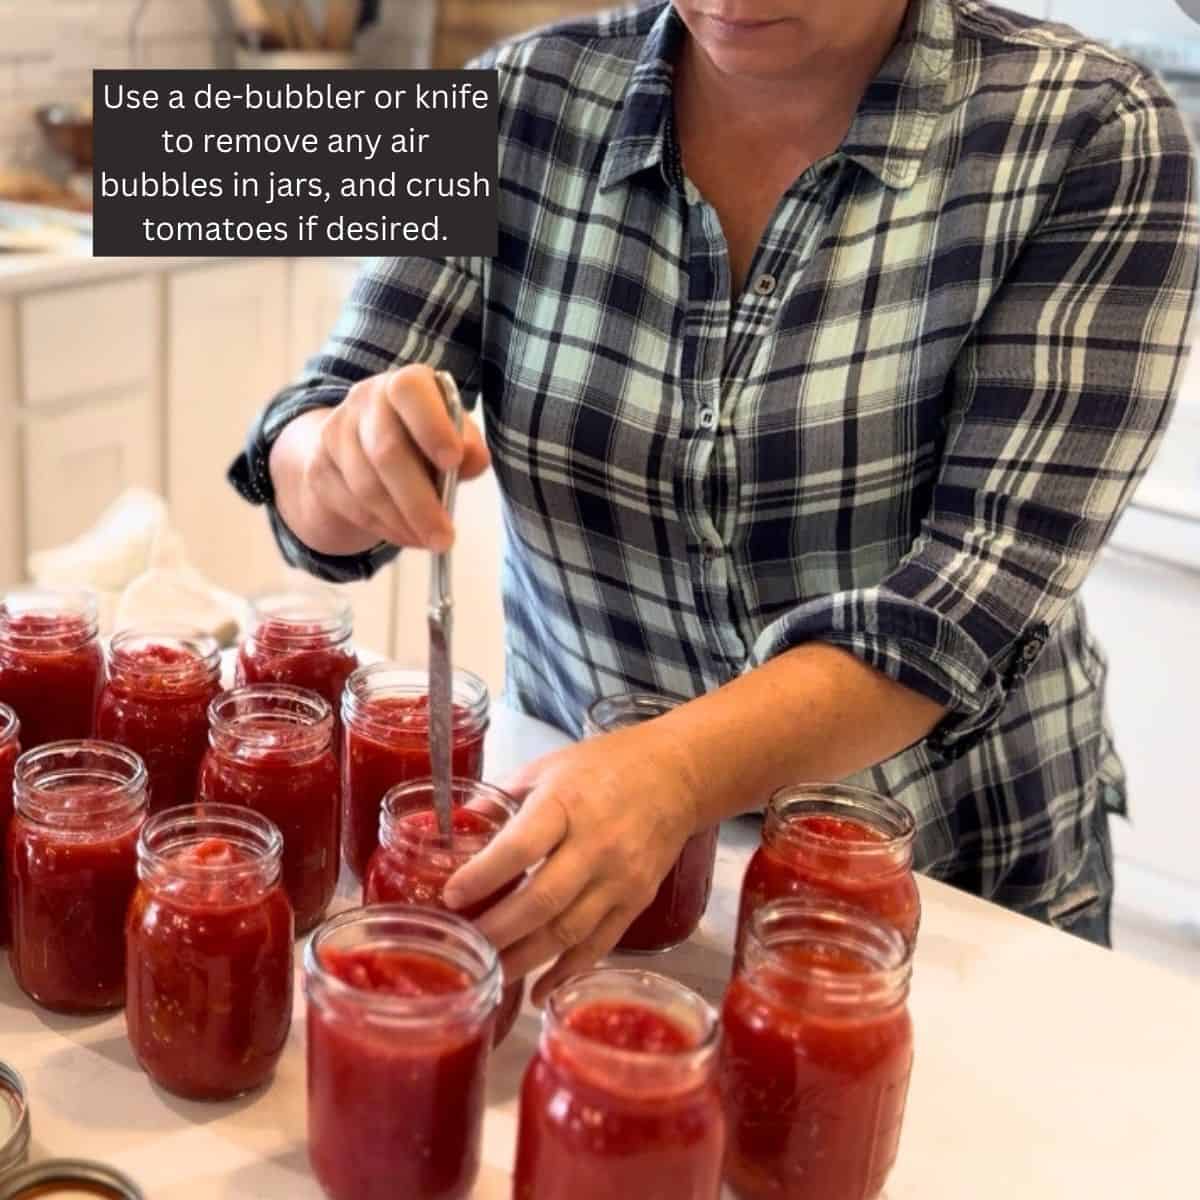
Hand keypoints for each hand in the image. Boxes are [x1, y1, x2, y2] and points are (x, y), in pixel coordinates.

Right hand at [269, 364, 490, 557]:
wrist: (365, 452)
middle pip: (386, 451)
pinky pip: (352, 505)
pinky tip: (406, 536)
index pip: (410, 391)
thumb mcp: (455, 440)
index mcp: (405, 385)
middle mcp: (365, 399)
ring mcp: (336, 432)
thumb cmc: (424, 443)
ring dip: (402, 522)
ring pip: (366, 487)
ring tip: (429, 541)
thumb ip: (469, 448)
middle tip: (444, 539)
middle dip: (420, 503)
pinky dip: (384, 528)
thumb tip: (470, 458)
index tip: (453, 462)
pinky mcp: (320, 467)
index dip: (431, 426)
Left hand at [443, 723, 702, 1004]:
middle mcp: (596, 844)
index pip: (521, 846)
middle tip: (462, 946)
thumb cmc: (605, 766)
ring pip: (568, 932)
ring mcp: (620, 878)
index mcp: (567, 803)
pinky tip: (537, 990)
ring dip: (524, 960)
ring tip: (489, 973)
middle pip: (543, 900)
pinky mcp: (637, 901)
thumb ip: (501, 799)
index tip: (450, 896)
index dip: (484, 875)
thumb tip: (452, 830)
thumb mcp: (547, 767)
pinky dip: (566, 972)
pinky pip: (599, 945)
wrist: (677, 776)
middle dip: (498, 930)